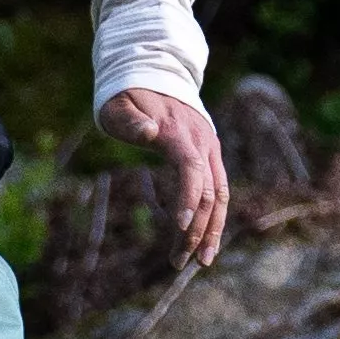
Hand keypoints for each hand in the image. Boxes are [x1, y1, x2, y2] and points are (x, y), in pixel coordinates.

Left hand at [102, 84, 229, 271]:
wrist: (156, 75)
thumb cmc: (129, 95)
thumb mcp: (118, 105)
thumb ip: (131, 120)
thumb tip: (149, 133)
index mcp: (181, 133)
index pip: (192, 170)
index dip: (189, 199)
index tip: (179, 228)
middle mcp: (203, 144)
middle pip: (210, 193)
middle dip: (198, 229)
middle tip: (181, 261)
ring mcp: (210, 151)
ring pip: (221, 196)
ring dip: (212, 230)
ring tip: (200, 262)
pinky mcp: (210, 157)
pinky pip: (218, 192)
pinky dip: (213, 218)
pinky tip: (203, 241)